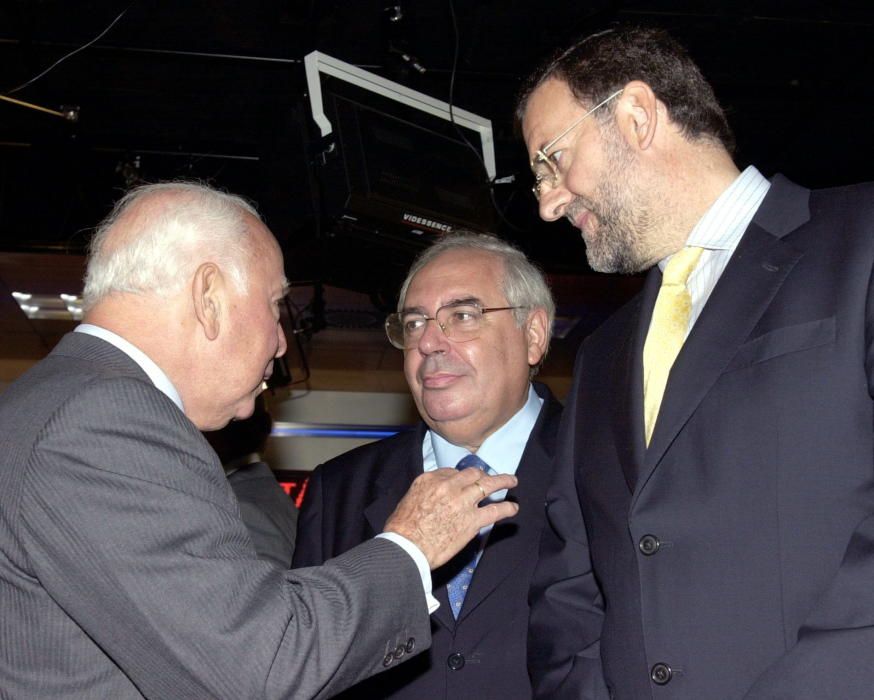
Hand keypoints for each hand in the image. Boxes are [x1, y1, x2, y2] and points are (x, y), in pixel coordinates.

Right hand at [384, 467, 518, 568]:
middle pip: (472, 474)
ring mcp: (463, 501)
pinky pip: (495, 510)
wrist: (406, 547)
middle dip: (482, 475)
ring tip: (512, 481)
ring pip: (488, 485)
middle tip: (489, 477)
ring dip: (503, 481)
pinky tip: (513, 508)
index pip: (452, 472)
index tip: (466, 482)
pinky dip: (506, 508)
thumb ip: (425, 492)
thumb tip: (434, 496)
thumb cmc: (401, 528)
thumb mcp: (409, 499)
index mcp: (430, 479)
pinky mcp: (473, 520)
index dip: (461, 477)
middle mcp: (449, 486)